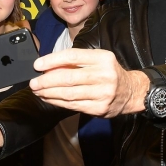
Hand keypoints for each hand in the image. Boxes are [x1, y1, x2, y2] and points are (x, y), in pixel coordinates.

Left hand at [30, 48, 148, 117]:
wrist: (131, 92)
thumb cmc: (109, 73)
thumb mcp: (98, 60)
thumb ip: (77, 62)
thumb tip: (49, 66)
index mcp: (103, 58)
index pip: (73, 57)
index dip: (52, 60)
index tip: (38, 65)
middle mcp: (104, 75)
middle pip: (69, 77)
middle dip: (47, 80)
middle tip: (34, 82)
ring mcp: (103, 93)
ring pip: (69, 94)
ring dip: (49, 93)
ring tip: (38, 91)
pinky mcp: (99, 108)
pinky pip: (73, 105)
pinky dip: (58, 102)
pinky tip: (49, 98)